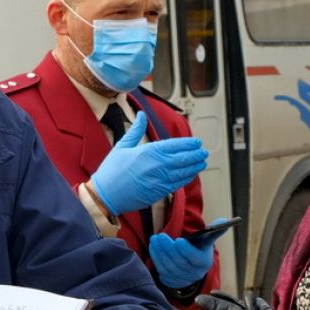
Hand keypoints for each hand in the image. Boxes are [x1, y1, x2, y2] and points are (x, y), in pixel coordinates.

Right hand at [88, 113, 207, 215]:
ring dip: (195, 166)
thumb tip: (142, 115)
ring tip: (202, 162)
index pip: (175, 145)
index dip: (188, 144)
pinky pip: (179, 184)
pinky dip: (187, 178)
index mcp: (149, 151)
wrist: (106, 194)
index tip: (196, 142)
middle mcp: (158, 165)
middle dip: (196, 154)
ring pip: (184, 171)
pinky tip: (191, 174)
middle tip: (203, 152)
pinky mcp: (160, 192)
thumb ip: (136, 130)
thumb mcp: (122, 146)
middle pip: (184, 158)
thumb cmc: (111, 171)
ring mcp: (161, 179)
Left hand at [148, 233, 213, 288]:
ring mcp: (183, 279)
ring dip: (160, 253)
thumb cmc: (199, 247)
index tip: (178, 240)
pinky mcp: (173, 281)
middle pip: (180, 263)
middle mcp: (195, 273)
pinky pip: (162, 272)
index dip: (187, 251)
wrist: (192, 264)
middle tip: (160, 236)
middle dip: (168, 249)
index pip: (196, 259)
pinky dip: (156, 259)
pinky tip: (154, 248)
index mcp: (205, 262)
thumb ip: (215, 230)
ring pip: (169, 268)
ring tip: (155, 239)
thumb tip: (224, 221)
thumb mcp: (207, 240)